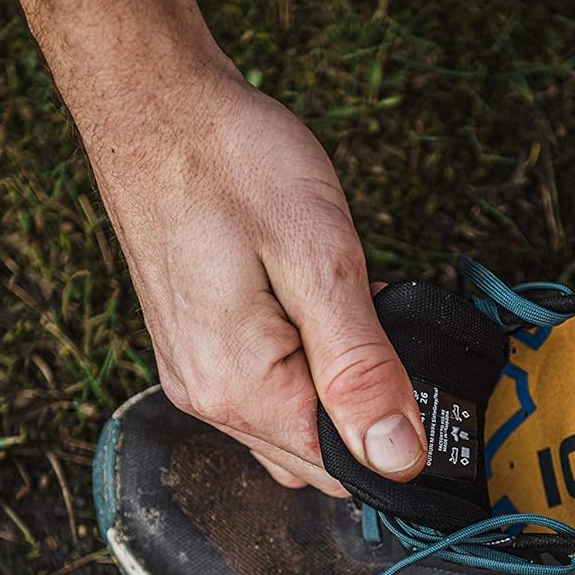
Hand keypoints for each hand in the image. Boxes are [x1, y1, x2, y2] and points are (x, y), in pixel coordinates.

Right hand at [19, 0, 425, 495]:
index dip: (398, 440)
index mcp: (240, 389)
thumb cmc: (229, 162)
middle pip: (316, 456)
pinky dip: (302, 366)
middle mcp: (209, 398)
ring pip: (291, 426)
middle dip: (365, 410)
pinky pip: (263, 390)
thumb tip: (398, 457)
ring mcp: (195, 374)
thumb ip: (361, 368)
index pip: (341, 471)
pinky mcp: (194, 349)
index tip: (422, 380)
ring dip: (334, 385)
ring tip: (342, 302)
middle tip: (381, 322)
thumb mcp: (321, 259)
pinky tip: (311, 307)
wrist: (153, 104)